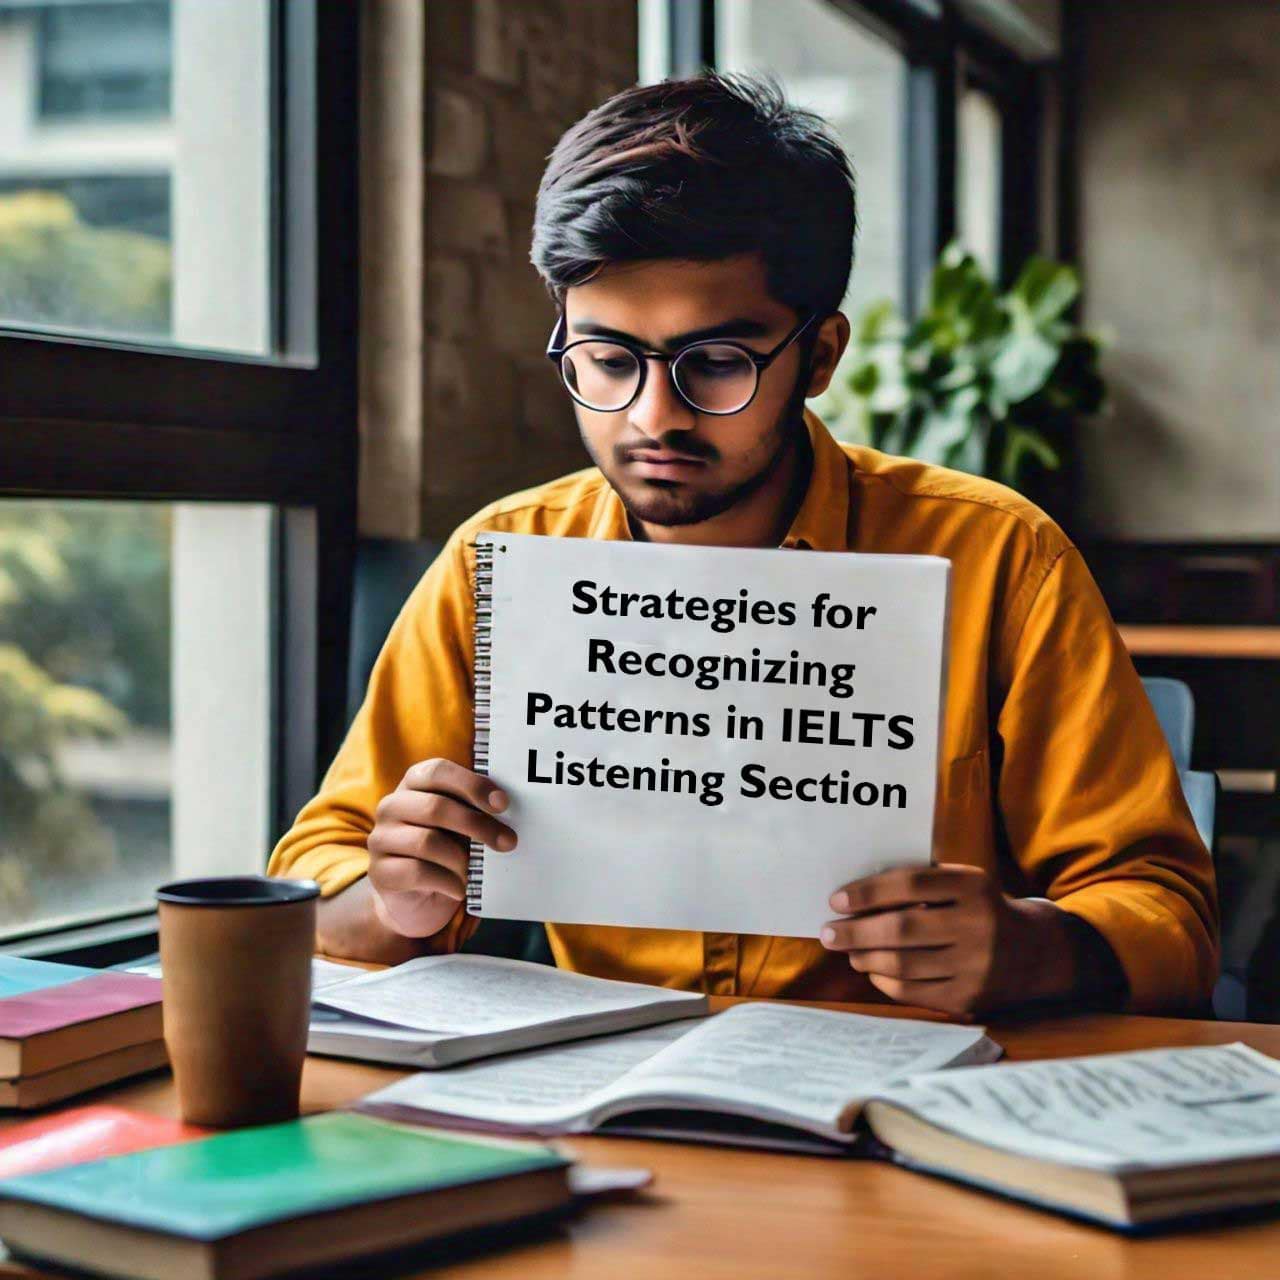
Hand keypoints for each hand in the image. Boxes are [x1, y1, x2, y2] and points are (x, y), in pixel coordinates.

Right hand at [367, 759, 515, 937]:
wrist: (418, 897)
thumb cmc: (447, 849)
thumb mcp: (462, 824)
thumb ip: (476, 810)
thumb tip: (506, 808)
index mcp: (414, 783)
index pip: (438, 771)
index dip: (472, 784)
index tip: (502, 804)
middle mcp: (392, 806)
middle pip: (435, 807)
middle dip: (478, 825)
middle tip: (507, 842)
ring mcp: (381, 838)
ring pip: (427, 842)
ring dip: (461, 860)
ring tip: (475, 872)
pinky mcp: (379, 871)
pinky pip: (416, 873)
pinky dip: (447, 882)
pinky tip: (459, 889)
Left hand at [820, 864, 1081, 1016]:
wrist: (1036, 953)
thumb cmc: (980, 909)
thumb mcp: (962, 883)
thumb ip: (919, 884)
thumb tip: (855, 896)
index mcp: (974, 887)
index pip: (910, 884)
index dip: (868, 891)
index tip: (837, 900)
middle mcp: (978, 926)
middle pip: (901, 929)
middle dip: (855, 931)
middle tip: (828, 932)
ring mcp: (976, 966)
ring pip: (904, 964)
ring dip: (864, 957)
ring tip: (847, 950)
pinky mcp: (969, 998)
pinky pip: (913, 991)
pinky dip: (884, 980)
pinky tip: (872, 969)